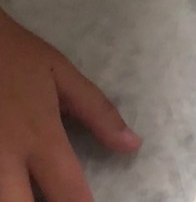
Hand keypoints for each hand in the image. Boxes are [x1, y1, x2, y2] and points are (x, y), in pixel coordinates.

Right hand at [0, 9, 140, 200]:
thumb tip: (133, 144)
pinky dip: (3, 188)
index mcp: (40, 136)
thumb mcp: (61, 75)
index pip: (67, 190)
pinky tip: (15, 185)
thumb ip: (97, 111)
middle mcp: (6, 157)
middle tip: (60, 201)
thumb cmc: (18, 56)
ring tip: (34, 192)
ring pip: (1, 201)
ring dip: (18, 200)